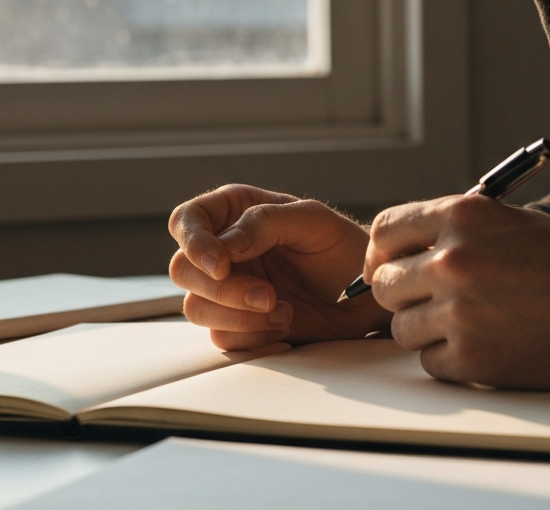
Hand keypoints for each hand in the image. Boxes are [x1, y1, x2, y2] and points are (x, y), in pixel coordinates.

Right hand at [169, 185, 391, 350]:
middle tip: (267, 296)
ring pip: (196, 307)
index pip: (186, 220)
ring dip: (238, 316)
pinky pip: (222, 338)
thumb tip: (222, 246)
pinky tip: (284, 326)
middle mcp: (224, 249)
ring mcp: (228, 288)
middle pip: (184, 270)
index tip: (221, 266)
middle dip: (223, 289)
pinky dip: (252, 337)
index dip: (194, 243)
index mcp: (235, 211)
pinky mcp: (239, 324)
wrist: (366, 293)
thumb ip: (264, 222)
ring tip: (283, 310)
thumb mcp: (311, 220)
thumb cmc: (341, 244)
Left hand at [364, 195, 549, 388]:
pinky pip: (430, 362)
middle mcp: (452, 259)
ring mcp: (460, 311)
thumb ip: (456, 229)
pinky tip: (485, 345)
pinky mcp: (474, 359)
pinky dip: (450, 359)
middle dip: (403, 293)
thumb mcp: (510, 220)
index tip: (390, 265)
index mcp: (462, 215)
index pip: (384, 231)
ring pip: (401, 328)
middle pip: (383, 283)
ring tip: (467, 323)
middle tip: (431, 300)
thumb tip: (407, 249)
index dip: (382, 252)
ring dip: (426, 329)